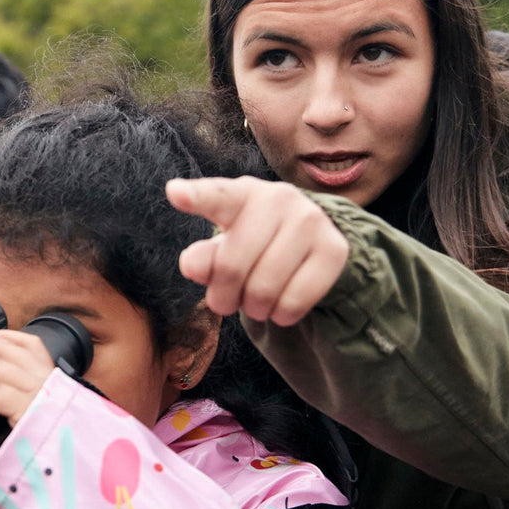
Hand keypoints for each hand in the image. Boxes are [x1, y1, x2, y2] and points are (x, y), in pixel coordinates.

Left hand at [165, 176, 348, 326]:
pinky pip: (294, 302)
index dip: (196, 197)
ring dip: (253, 309)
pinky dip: (282, 315)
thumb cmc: (253, 244)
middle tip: (225, 302)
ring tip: (256, 300)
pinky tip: (281, 304)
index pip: (216, 196)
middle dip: (223, 297)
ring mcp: (310, 221)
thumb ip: (203, 258)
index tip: (174, 193)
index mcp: (241, 193)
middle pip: (232, 266)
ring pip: (264, 289)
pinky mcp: (334, 249)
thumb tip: (192, 265)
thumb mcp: (223, 249)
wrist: (309, 244)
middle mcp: (278, 198)